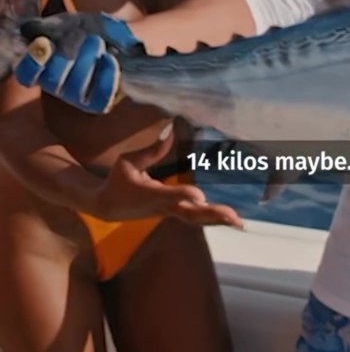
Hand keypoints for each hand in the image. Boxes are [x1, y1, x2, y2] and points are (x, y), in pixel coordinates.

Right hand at [14, 12, 139, 112]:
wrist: (118, 37)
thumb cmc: (87, 29)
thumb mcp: (68, 23)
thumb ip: (50, 27)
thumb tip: (30, 29)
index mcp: (40, 66)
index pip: (26, 74)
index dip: (32, 63)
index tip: (44, 43)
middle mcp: (54, 86)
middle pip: (52, 80)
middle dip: (68, 54)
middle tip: (81, 34)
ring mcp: (76, 97)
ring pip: (75, 88)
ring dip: (87, 60)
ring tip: (97, 41)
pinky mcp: (98, 103)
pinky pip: (100, 96)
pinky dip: (106, 76)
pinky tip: (110, 57)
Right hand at [90, 128, 243, 228]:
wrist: (108, 208)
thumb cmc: (118, 181)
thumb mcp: (128, 161)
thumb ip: (151, 150)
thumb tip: (169, 130)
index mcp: (148, 194)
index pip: (168, 195)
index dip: (183, 195)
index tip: (199, 195)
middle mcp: (162, 206)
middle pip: (189, 214)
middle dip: (210, 215)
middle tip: (232, 216)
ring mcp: (169, 212)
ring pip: (195, 219)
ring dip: (217, 220)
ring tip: (238, 221)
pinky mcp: (175, 213)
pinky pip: (196, 218)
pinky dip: (214, 219)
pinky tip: (232, 220)